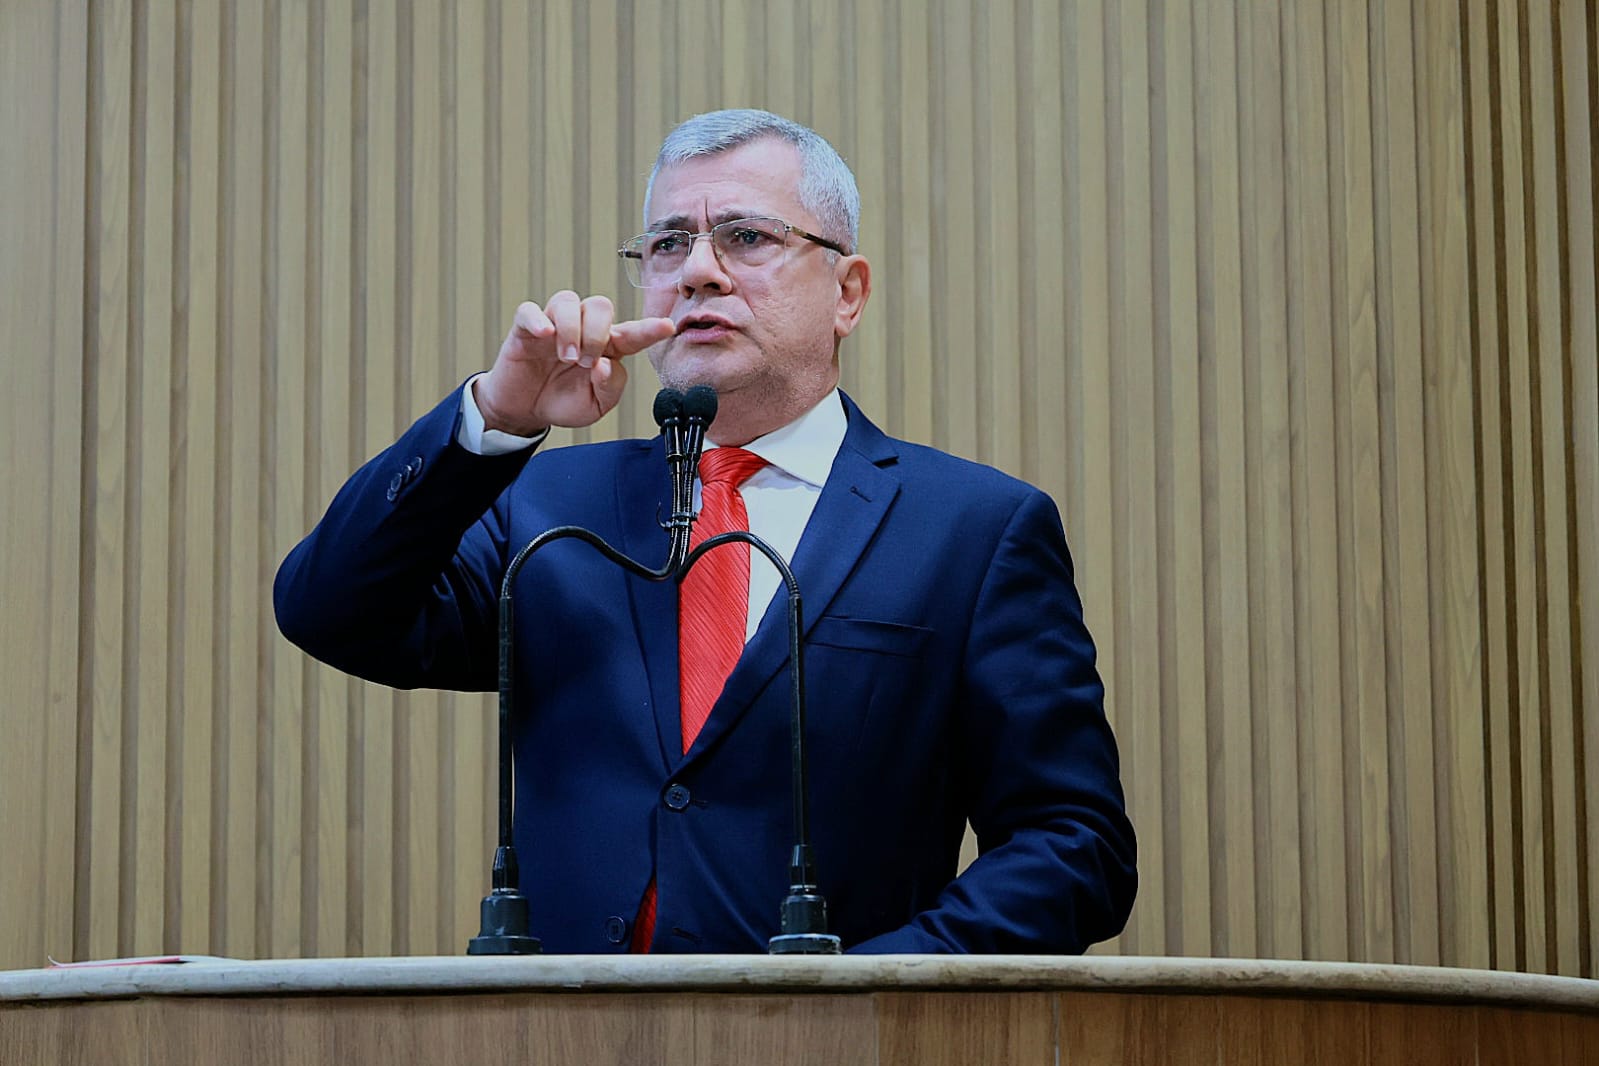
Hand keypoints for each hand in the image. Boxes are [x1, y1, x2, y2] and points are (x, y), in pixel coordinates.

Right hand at [473, 291, 675, 434]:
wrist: (527, 410)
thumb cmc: (564, 401)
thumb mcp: (596, 405)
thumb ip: (610, 387)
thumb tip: (605, 365)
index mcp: (607, 348)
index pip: (632, 333)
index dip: (649, 328)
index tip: (667, 327)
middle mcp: (583, 330)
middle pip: (600, 306)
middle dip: (597, 333)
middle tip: (586, 362)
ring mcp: (554, 327)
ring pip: (568, 301)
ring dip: (572, 329)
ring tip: (567, 357)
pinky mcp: (525, 329)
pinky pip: (529, 310)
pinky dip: (538, 319)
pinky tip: (545, 335)